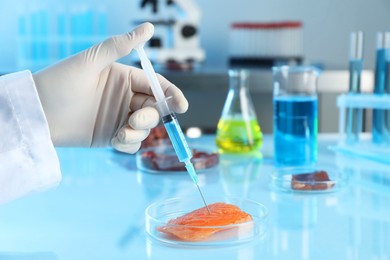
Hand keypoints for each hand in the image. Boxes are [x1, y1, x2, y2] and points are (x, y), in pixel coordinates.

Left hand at [33, 22, 187, 152]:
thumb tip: (149, 27)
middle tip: (134, 120)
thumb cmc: (61, 81)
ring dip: (139, 132)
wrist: (37, 113)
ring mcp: (119, 118)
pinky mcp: (111, 137)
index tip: (181, 106)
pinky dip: (129, 143)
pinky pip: (132, 143)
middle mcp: (125, 98)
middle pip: (155, 109)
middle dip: (152, 116)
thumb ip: (120, 45)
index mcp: (124, 78)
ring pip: (145, 128)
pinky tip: (115, 140)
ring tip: (120, 133)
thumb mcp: (91, 60)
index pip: (156, 86)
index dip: (172, 96)